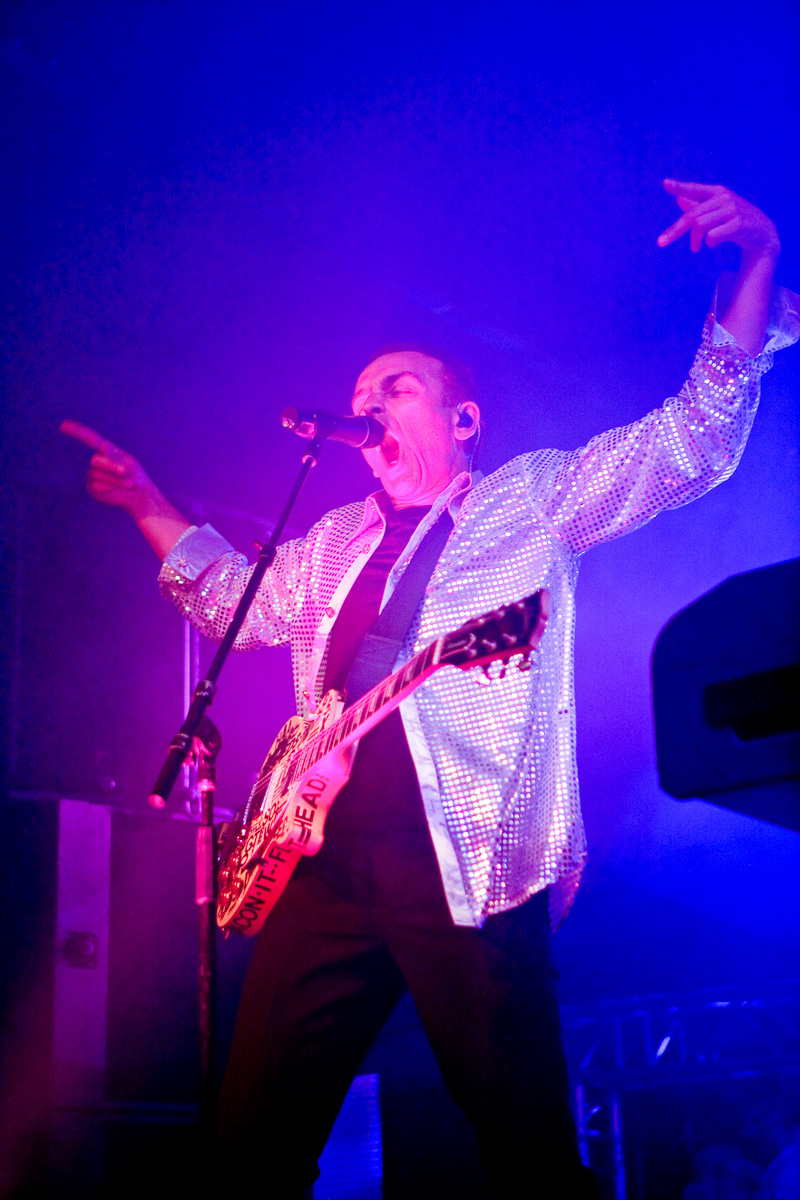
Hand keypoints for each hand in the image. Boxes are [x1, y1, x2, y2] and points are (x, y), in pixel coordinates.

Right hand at [60, 419, 190, 556]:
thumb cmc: (137, 477)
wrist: (139, 494)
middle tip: (125, 471)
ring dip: (116, 480)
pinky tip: (119, 489)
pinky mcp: (93, 488)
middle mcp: (97, 462)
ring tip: (129, 483)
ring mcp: (93, 475)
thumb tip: (103, 451)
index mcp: (107, 451)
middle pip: (96, 460)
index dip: (77, 432)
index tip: (63, 425)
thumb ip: (116, 460)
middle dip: (111, 466)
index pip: (90, 438)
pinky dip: (111, 487)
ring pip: (98, 475)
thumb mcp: (130, 466)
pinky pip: (97, 486)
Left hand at [657, 180, 779, 263]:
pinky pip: (713, 235)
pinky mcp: (739, 224)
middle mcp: (724, 198)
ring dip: (695, 240)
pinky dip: (709, 242)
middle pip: (692, 215)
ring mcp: (732, 210)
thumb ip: (698, 205)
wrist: (762, 233)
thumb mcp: (717, 211)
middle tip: (661, 243)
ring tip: (695, 248)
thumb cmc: (735, 220)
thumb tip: (678, 198)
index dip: (680, 186)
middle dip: (674, 230)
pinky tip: (713, 245)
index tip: (665, 183)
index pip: (695, 189)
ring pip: (700, 225)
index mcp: (717, 192)